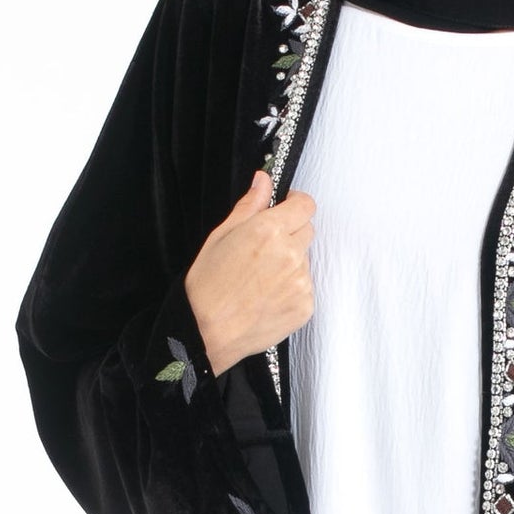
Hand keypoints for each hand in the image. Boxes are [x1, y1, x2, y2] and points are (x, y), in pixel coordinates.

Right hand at [185, 174, 315, 375]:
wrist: (206, 332)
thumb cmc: (207, 285)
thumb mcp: (220, 237)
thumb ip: (249, 206)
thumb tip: (263, 180)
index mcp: (270, 230)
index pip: (305, 205)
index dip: (295, 204)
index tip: (285, 209)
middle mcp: (291, 253)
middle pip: (307, 230)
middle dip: (290, 233)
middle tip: (263, 249)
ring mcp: (301, 282)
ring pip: (305, 260)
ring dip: (290, 262)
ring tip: (261, 278)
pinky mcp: (305, 305)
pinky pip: (305, 287)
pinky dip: (291, 288)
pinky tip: (267, 296)